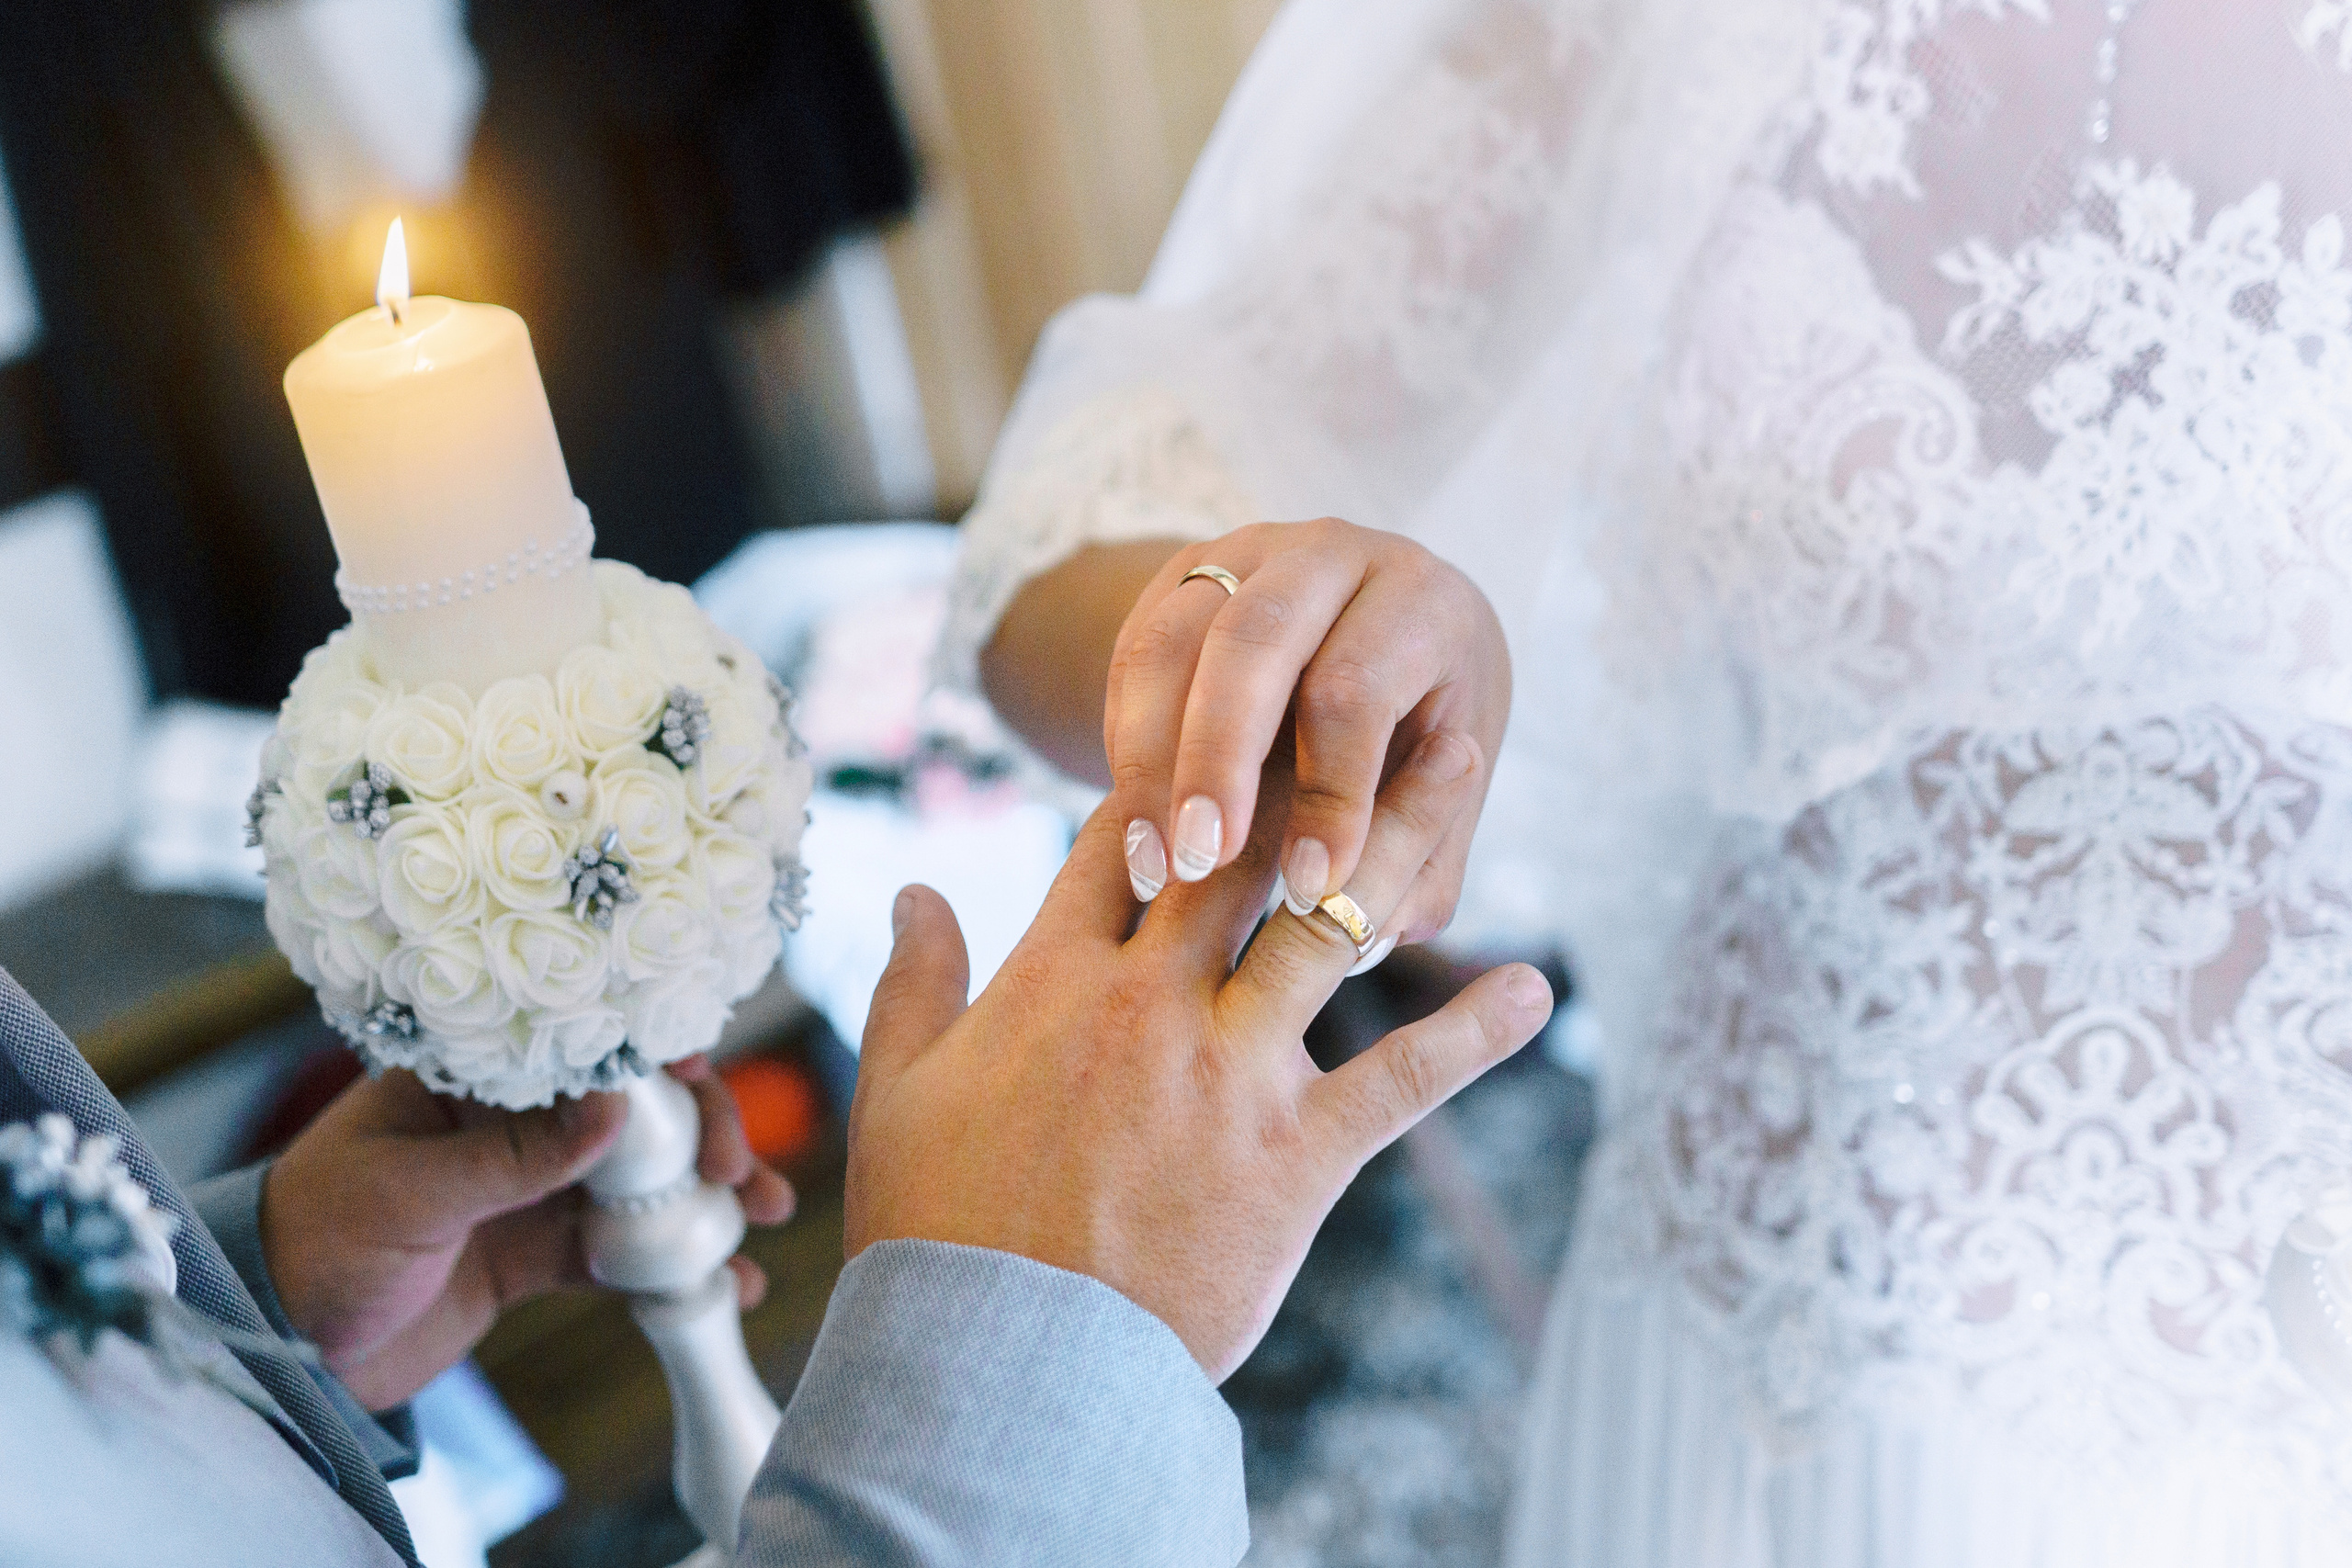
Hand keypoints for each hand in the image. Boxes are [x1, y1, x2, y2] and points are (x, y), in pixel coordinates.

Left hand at [262, 1055, 795, 1408]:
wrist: (277, 1347)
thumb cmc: (315, 1243)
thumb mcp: (411, 1194)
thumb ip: (514, 1156)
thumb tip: (618, 1111)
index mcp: (471, 1076)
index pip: (582, 1043)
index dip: (655, 1056)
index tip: (705, 1085)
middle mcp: (511, 1120)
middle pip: (634, 1108)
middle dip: (700, 1132)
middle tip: (735, 1172)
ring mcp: (530, 1186)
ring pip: (643, 1178)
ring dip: (705, 1195)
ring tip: (762, 1218)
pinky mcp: (536, 1252)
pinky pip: (622, 1250)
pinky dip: (675, 1263)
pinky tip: (725, 1282)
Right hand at [848, 729, 1552, 1380]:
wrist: (999, 1372)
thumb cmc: (939, 1230)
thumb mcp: (898, 1092)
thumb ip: (913, 980)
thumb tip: (913, 888)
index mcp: (1052, 979)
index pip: (1119, 838)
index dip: (1169, 771)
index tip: (1215, 720)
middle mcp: (1149, 1002)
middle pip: (1234, 848)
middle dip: (1292, 759)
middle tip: (1350, 690)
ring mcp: (1230, 1073)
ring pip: (1326, 921)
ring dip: (1399, 834)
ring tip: (1460, 757)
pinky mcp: (1296, 1155)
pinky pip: (1401, 1077)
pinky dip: (1474, 1032)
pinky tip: (1536, 984)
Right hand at [1105, 520, 1508, 955]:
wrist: (1379, 635)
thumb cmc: (1423, 725)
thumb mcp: (1450, 786)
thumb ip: (1424, 860)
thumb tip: (1361, 930)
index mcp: (1424, 600)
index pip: (1357, 689)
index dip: (1330, 794)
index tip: (1306, 888)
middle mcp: (1334, 553)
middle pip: (1253, 643)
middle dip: (1216, 761)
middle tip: (1198, 864)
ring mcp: (1248, 553)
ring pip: (1172, 642)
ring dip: (1150, 761)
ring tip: (1153, 864)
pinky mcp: (1181, 576)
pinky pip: (1132, 654)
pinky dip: (1125, 742)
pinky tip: (1135, 825)